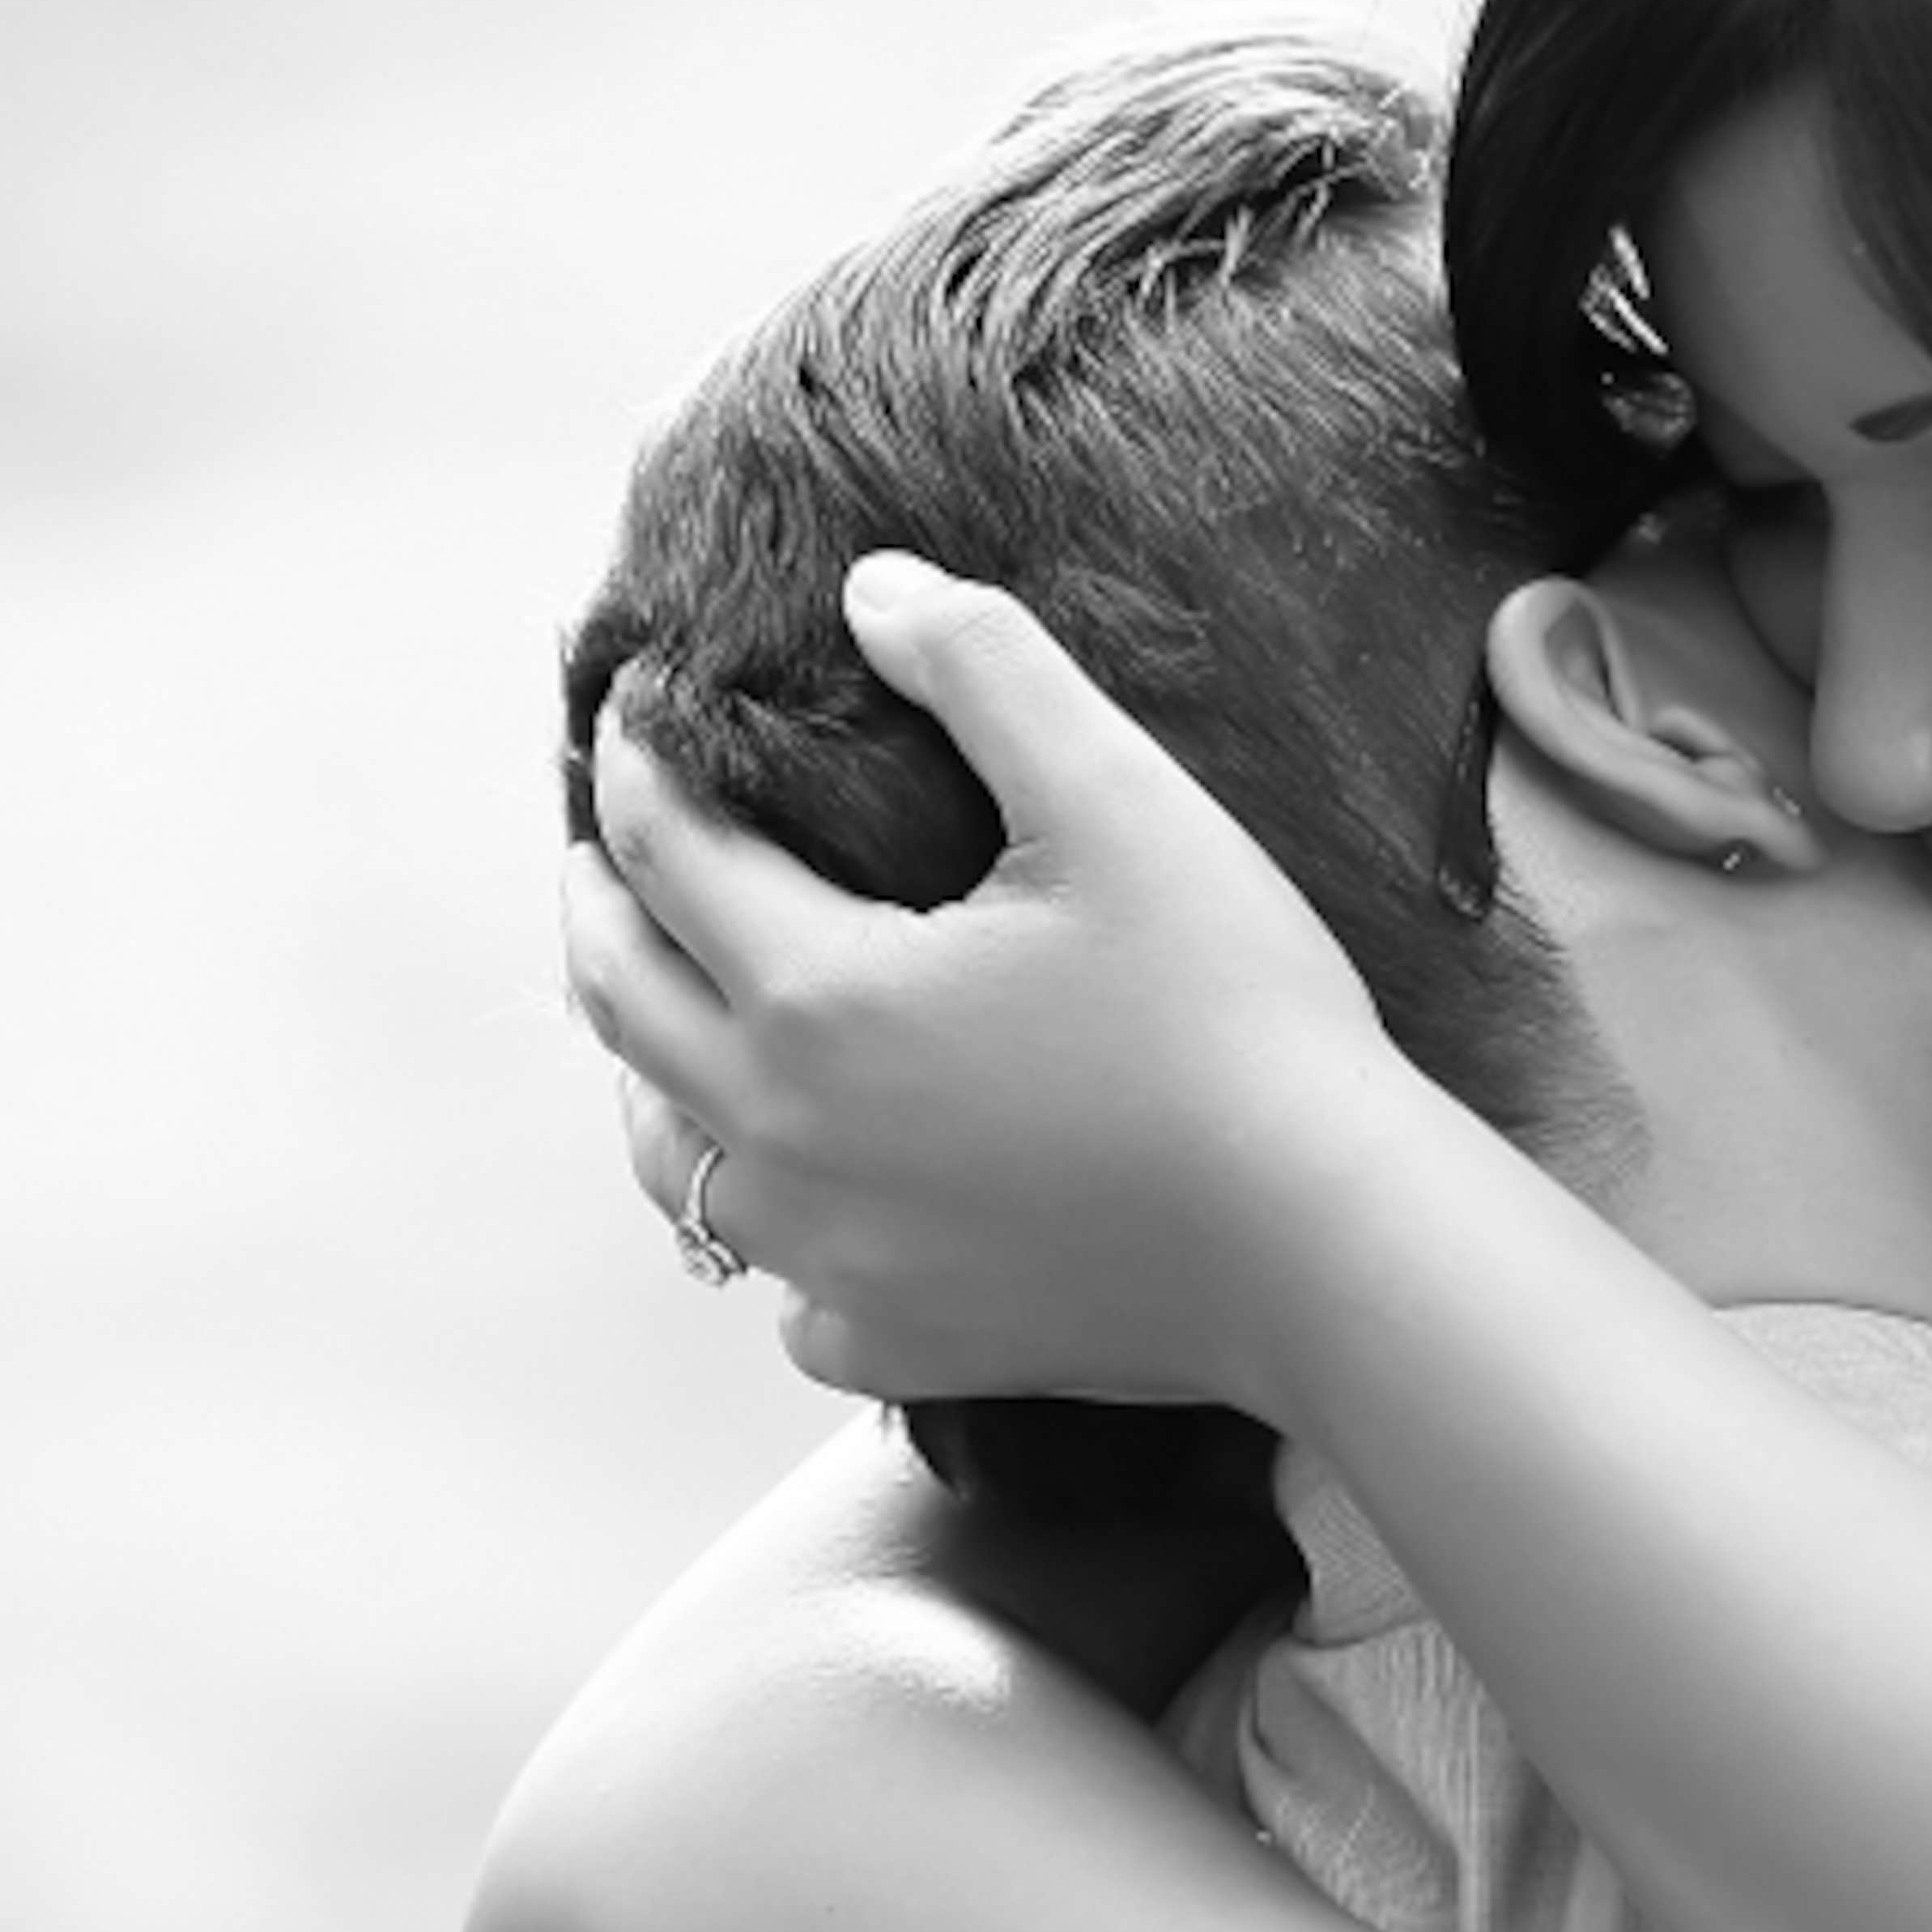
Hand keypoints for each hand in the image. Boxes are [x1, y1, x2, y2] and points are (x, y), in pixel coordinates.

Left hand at [560, 553, 1414, 1409]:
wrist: (1329, 1245)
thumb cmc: (1236, 1018)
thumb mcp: (1121, 800)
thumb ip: (987, 671)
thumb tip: (874, 590)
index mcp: (817, 993)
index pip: (663, 847)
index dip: (639, 758)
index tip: (640, 707)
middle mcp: (786, 1138)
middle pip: (621, 1002)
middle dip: (603, 903)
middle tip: (607, 847)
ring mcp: (832, 1261)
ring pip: (672, 1160)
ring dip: (651, 1070)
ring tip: (672, 1016)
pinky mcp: (901, 1341)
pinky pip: (787, 1295)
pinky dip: (779, 1236)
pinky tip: (819, 1201)